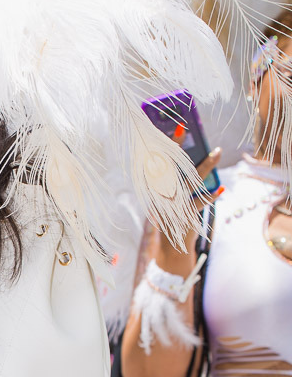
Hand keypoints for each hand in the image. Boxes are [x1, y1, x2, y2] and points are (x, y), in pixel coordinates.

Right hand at [156, 133, 223, 265]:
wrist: (170, 248)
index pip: (157, 161)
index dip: (163, 145)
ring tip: (217, 151)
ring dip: (206, 165)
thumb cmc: (170, 218)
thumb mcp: (165, 198)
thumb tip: (187, 157)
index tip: (171, 129)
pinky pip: (200, 201)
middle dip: (176, 145)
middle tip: (183, 128)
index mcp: (155, 188)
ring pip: (190, 179)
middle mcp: (161, 193)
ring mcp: (173, 202)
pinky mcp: (185, 214)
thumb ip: (170, 181)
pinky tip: (221, 187)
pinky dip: (211, 195)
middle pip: (170, 164)